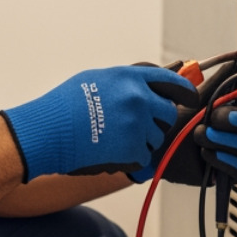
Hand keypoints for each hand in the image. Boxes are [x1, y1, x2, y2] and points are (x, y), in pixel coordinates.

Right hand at [0, 66, 196, 179]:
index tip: (189, 98)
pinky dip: (130, 159)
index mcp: (131, 78)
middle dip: (157, 121)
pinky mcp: (133, 150)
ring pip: (156, 138)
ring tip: (111, 138)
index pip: (171, 82)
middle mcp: (139, 99)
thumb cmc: (64, 105)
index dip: (184, 91)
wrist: (48, 131)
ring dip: (141, 141)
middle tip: (136, 126)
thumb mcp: (96, 79)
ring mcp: (138, 125)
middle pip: (168, 114)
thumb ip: (126, 81)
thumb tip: (151, 85)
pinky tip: (109, 151)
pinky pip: (143, 157)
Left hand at [132, 88, 236, 185]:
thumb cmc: (174, 120)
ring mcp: (236, 150)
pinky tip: (206, 154)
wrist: (155, 144)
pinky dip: (223, 160)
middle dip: (236, 120)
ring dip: (223, 140)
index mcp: (235, 108)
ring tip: (199, 135)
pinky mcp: (228, 170)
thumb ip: (218, 79)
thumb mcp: (195, 96)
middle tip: (213, 118)